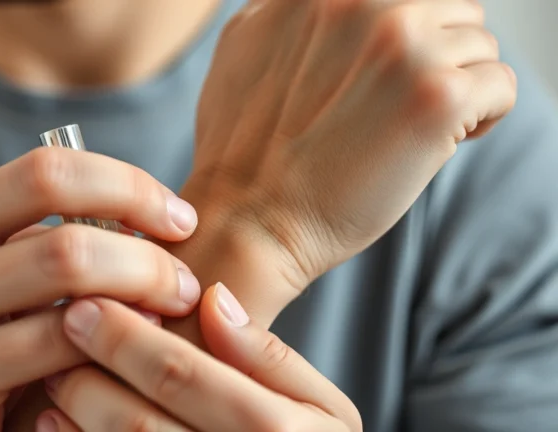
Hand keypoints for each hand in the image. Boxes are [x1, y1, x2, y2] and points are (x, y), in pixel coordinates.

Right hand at [0, 147, 199, 430]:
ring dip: (141, 295)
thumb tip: (148, 215)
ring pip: (69, 282)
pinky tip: (131, 352)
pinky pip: (63, 348)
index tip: (178, 216)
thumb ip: (48, 240)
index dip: (127, 186)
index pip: (47, 170)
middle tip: (184, 281)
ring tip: (169, 312)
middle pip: (68, 236)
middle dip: (147, 257)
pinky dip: (113, 344)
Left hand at [39, 283, 361, 430]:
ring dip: (74, 414)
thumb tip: (214, 297)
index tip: (89, 303)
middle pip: (137, 422)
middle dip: (88, 374)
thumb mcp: (324, 407)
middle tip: (61, 334)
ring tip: (55, 375)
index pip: (182, 375)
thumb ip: (270, 356)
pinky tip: (55, 423)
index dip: (127, 337)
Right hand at [177, 0, 516, 294]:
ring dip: (456, 86)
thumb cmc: (244, 149)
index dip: (404, 32)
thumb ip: (289, 10)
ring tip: (413, 127)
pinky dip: (482, 117)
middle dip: (436, 55)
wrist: (249, 219)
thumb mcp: (242, 46)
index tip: (387, 71)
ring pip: (479, 45)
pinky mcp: (438, 97)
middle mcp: (365, 2)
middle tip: (400, 104)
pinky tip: (440, 143)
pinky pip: (499, 85)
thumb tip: (333, 2)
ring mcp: (404, 46)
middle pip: (450, 8)